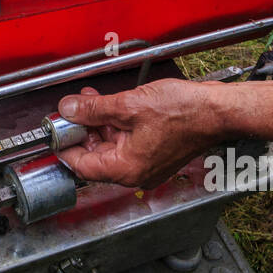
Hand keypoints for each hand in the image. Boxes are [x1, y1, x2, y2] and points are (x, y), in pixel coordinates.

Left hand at [57, 79, 223, 188]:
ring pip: (111, 145)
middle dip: (82, 130)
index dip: (64, 147)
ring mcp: (146, 162)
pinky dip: (115, 123)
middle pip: (95, 155)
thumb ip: (94, 110)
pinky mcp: (155, 150)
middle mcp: (136, 172)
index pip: (82, 166)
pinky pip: (126, 140)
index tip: (55, 131)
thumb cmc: (184, 112)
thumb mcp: (129, 105)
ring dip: (98, 123)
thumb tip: (69, 110)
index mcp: (127, 169)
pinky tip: (109, 104)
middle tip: (70, 110)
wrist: (217, 110)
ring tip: (89, 100)